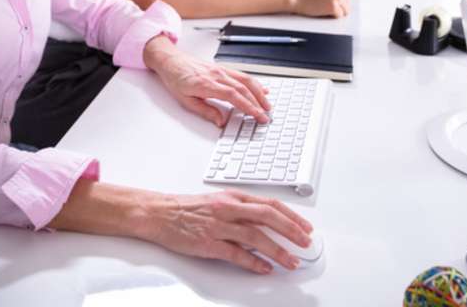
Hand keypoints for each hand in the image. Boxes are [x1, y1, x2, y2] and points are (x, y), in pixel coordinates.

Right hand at [141, 189, 312, 273]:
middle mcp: (228, 208)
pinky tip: (265, 269)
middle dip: (291, 231)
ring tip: (291, 261)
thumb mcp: (219, 200)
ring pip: (256, 237)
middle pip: (268, 217)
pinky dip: (253, 262)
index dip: (291, 216)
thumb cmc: (188, 208)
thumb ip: (242, 210)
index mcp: (233, 196)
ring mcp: (219, 226)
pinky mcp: (209, 243)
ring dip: (277, 251)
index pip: (270, 204)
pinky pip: (236, 254)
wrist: (160, 213)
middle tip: (305, 243)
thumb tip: (266, 223)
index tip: (305, 227)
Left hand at [143, 37, 271, 124]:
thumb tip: (220, 121)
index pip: (234, 96)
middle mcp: (217, 75)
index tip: (257, 116)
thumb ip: (205, 111)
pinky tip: (261, 89)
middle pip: (243, 89)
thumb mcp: (185, 101)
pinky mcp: (222, 68)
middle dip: (257, 103)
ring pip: (245, 80)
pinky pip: (241, 75)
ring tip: (267, 105)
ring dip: (258, 93)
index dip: (248, 107)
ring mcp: (221, 70)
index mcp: (207, 84)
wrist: (171, 61)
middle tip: (266, 116)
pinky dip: (253, 83)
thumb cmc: (176, 79)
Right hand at [288, 0, 350, 16]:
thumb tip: (345, 2)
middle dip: (339, 9)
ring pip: (345, 12)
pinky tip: (322, 11)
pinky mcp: (333, 7)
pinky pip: (338, 16)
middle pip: (348, 5)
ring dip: (335, 13)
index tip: (331, 3)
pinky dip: (331, 16)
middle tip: (325, 6)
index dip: (340, 3)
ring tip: (324, 8)